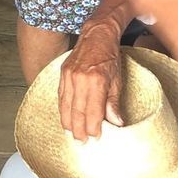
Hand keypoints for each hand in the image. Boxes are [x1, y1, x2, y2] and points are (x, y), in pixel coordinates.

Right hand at [59, 20, 124, 141]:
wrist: (97, 35)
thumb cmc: (109, 56)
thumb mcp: (117, 80)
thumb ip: (113, 102)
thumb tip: (116, 122)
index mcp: (97, 80)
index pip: (93, 112)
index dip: (93, 128)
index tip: (96, 138)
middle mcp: (80, 79)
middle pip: (77, 112)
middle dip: (79, 130)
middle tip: (81, 143)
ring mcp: (69, 75)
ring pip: (65, 106)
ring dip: (68, 123)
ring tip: (72, 135)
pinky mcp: (63, 73)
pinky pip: (60, 96)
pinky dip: (62, 109)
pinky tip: (66, 118)